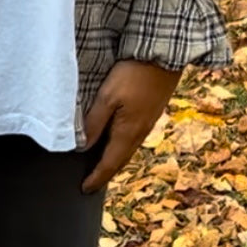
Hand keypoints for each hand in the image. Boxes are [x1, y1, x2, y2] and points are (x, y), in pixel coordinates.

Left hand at [81, 59, 181, 192]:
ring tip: (101, 166)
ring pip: (128, 150)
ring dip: (115, 161)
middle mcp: (140, 133)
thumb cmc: (133, 75)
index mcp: (128, 133)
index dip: (96, 178)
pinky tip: (116, 141)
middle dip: (106, 174)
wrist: (163, 57)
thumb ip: (94, 122)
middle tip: (92, 183)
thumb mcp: (108, 97)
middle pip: (120, 161)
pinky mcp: (151, 113)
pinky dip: (122, 148)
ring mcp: (147, 124)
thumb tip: (83, 147)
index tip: (85, 189)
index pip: (109, 164)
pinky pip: (134, 139)